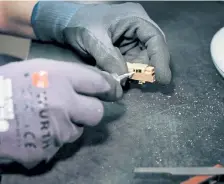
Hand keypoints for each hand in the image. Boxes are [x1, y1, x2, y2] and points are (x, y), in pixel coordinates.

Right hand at [0, 58, 122, 167]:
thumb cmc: (8, 85)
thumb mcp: (38, 68)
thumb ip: (67, 75)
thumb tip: (91, 83)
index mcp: (60, 79)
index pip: (98, 83)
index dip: (108, 87)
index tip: (113, 91)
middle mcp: (63, 104)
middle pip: (96, 113)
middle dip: (89, 110)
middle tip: (78, 108)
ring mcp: (56, 130)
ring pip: (76, 131)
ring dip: (68, 126)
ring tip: (47, 120)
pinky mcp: (47, 151)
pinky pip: (60, 145)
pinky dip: (53, 139)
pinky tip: (37, 131)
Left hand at [32, 2, 170, 83]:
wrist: (67, 24)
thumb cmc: (80, 24)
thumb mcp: (93, 38)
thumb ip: (109, 58)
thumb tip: (122, 81)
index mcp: (135, 18)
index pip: (155, 38)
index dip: (161, 59)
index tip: (163, 79)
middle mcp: (138, 29)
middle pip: (153, 51)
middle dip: (149, 68)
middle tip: (142, 84)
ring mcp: (132, 41)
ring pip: (143, 61)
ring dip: (137, 73)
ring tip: (127, 80)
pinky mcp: (125, 51)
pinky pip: (132, 65)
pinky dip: (128, 74)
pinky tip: (122, 78)